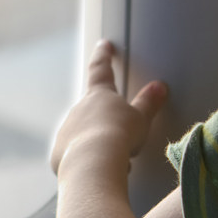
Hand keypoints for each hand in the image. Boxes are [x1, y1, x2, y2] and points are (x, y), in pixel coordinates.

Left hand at [50, 41, 167, 177]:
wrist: (92, 165)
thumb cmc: (119, 137)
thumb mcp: (140, 119)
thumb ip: (148, 103)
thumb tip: (160, 86)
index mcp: (99, 95)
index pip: (101, 69)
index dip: (104, 56)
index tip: (104, 44)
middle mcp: (78, 109)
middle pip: (91, 109)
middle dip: (103, 119)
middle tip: (118, 133)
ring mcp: (66, 130)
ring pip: (84, 135)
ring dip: (98, 145)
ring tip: (117, 161)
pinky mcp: (58, 153)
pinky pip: (74, 156)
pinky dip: (86, 162)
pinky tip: (99, 173)